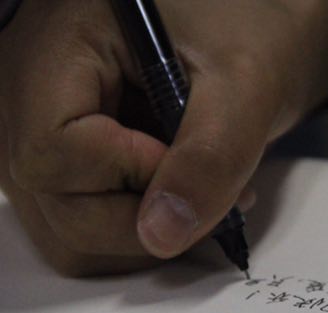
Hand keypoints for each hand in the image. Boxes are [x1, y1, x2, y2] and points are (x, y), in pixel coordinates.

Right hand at [0, 0, 327, 275]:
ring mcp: (52, 134)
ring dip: (151, 229)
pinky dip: (147, 226)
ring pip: (74, 225)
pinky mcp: (78, 163)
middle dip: (146, 217)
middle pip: (58, 200)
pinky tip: (188, 194)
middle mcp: (36, 97)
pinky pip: (94, 225)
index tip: (191, 159)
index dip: (129, 176)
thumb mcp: (245, 84)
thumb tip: (161, 236)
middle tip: (216, 193)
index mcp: (60, 51)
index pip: (53, 152)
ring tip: (206, 188)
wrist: (254, 23)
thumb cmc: (246, 28)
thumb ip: (211, 157)